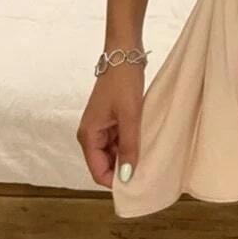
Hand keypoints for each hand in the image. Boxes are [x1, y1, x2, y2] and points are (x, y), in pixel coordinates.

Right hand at [77, 69, 143, 189]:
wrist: (124, 53)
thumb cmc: (124, 82)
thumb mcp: (130, 115)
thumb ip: (128, 146)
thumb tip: (126, 177)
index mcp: (88, 136)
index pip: (98, 171)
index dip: (115, 181)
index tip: (136, 185)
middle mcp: (91, 134)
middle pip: (105, 164)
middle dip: (123, 170)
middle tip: (147, 173)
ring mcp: (101, 126)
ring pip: (114, 152)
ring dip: (128, 156)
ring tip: (149, 159)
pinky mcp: (112, 119)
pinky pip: (119, 140)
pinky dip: (130, 144)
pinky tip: (145, 144)